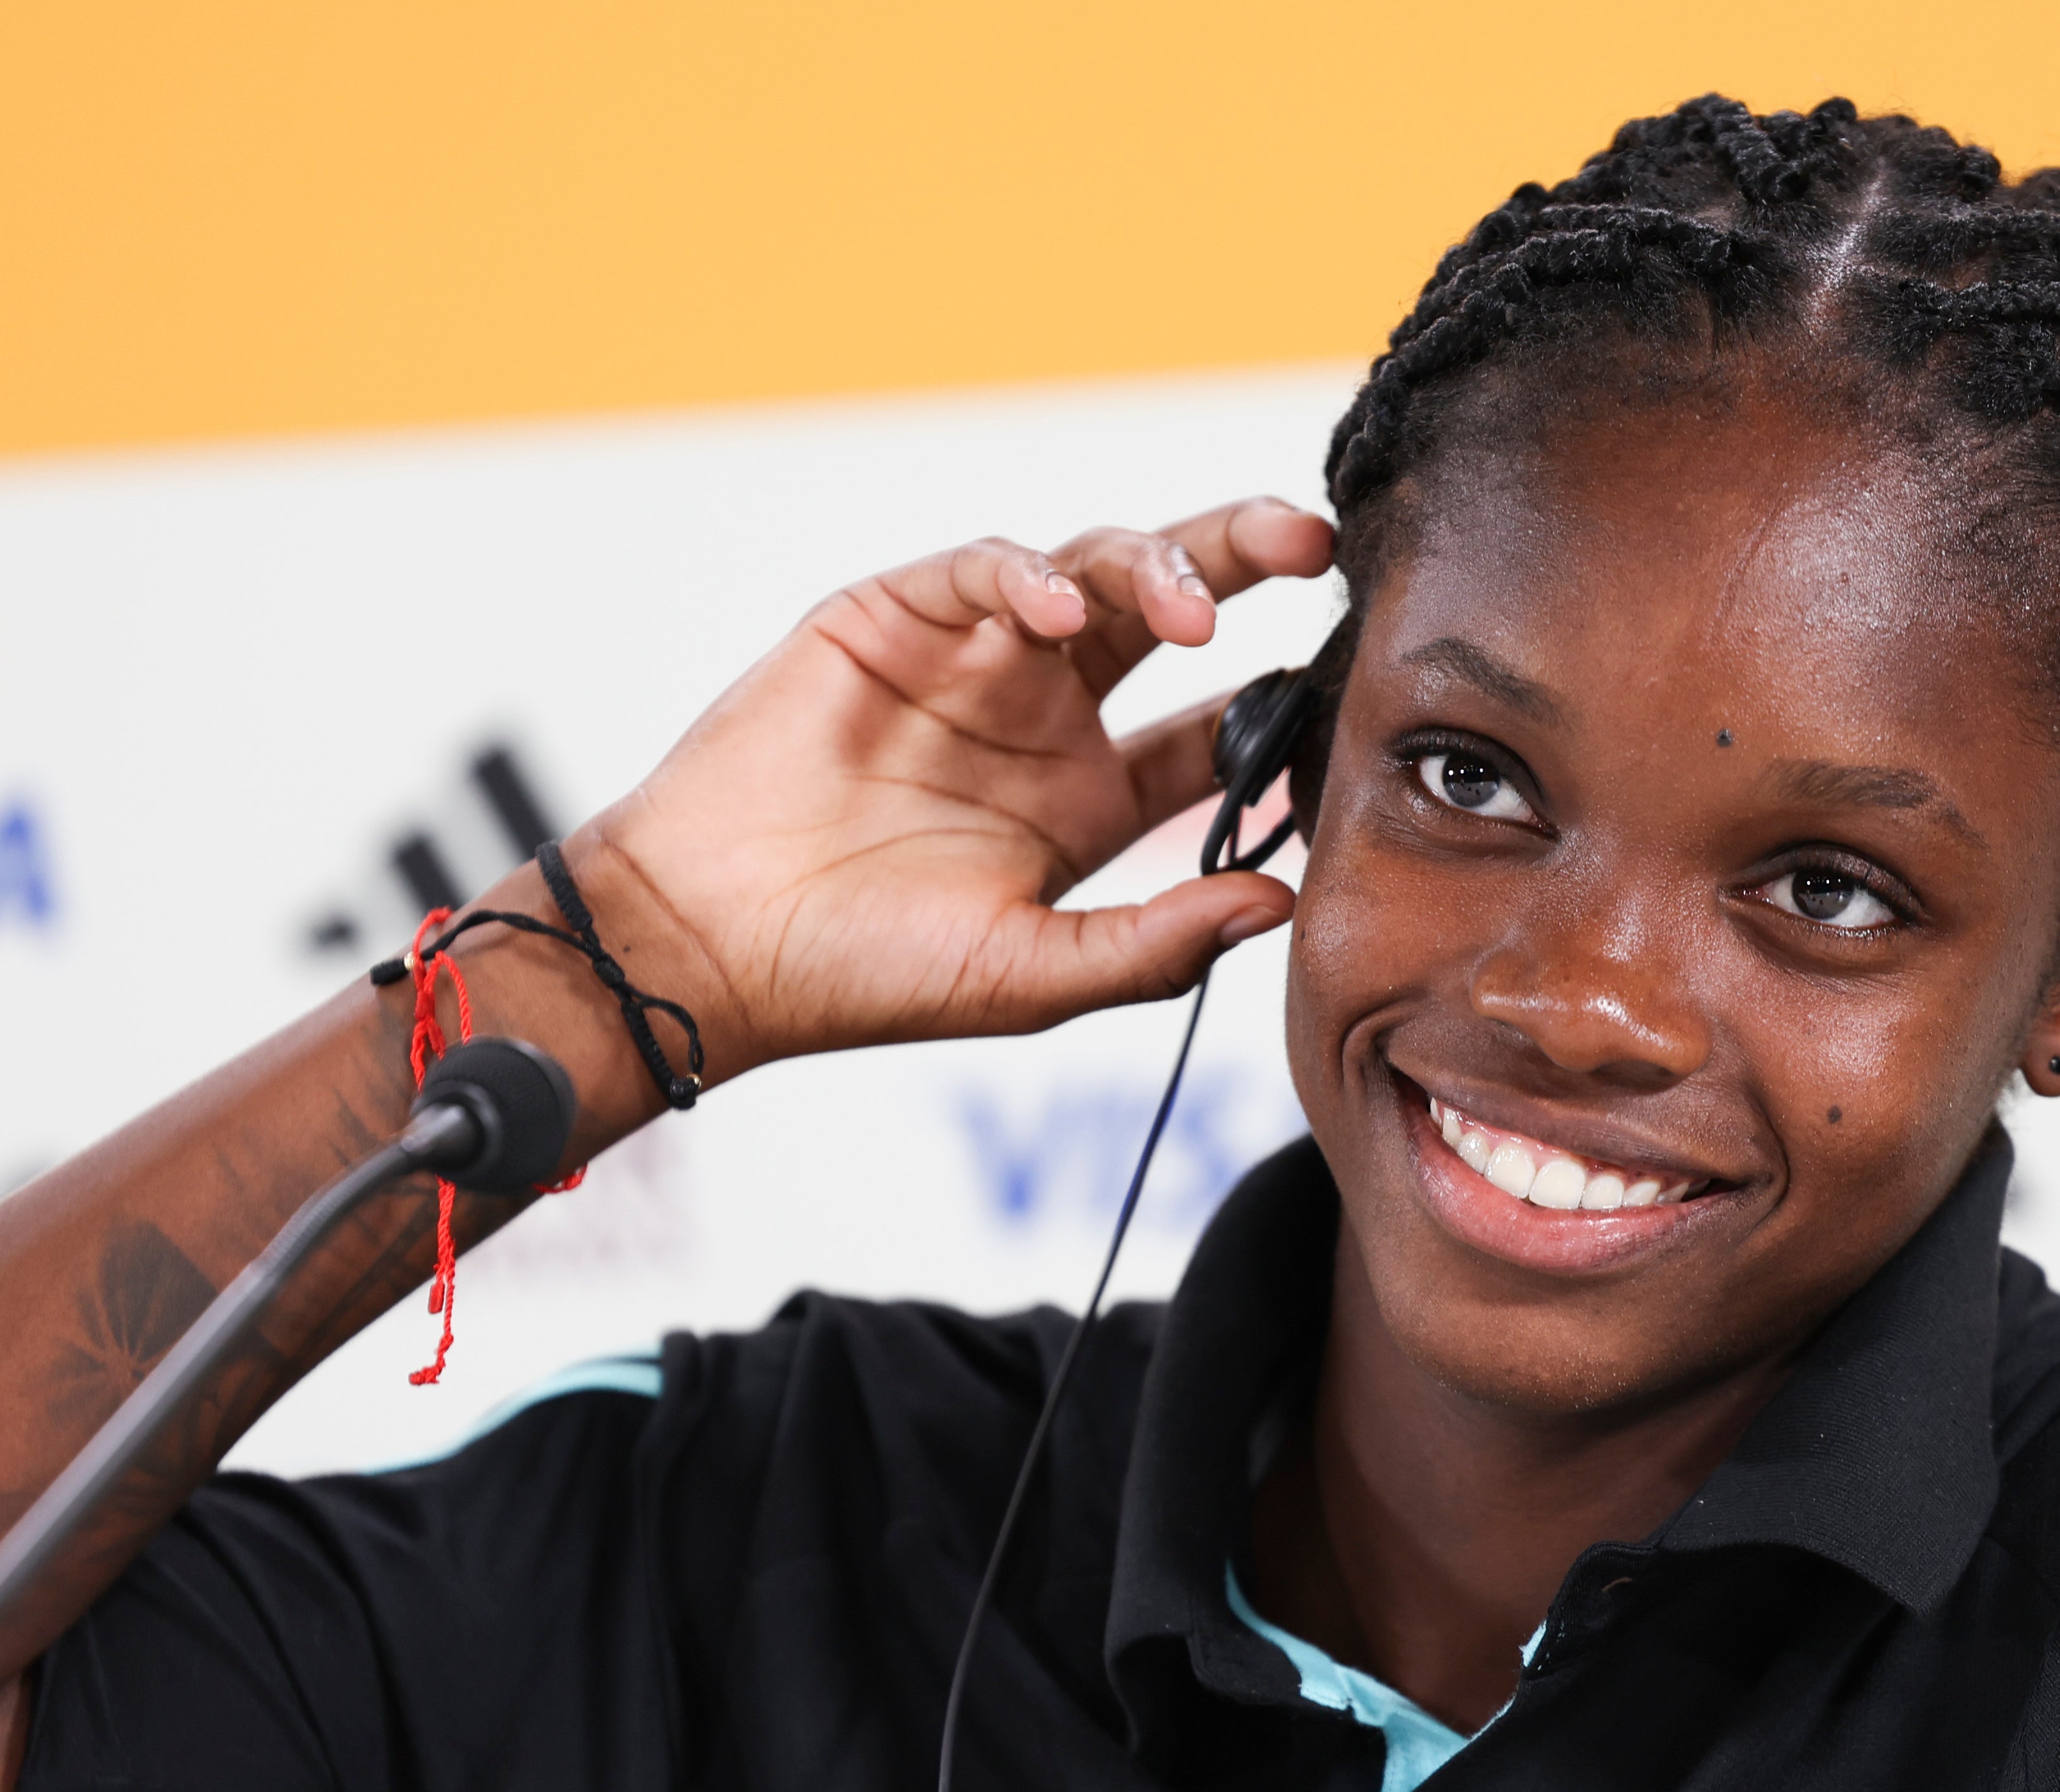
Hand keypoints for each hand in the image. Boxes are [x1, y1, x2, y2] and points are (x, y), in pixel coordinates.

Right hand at [554, 497, 1334, 1078]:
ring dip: (1152, 567)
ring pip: (1090, 572)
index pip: (1212, 731)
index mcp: (1088, 801)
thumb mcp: (1030, 978)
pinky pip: (981, 569)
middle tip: (1312, 545)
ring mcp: (970, 660)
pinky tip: (1056, 607)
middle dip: (1243, 563)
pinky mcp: (891, 618)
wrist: (712, 946)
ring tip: (1192, 606)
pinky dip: (1026, 574)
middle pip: (1168, 613)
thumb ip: (1154, 944)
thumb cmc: (862, 976)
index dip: (1281, 702)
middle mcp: (1041, 716)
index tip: (1347, 687)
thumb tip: (1278, 903)